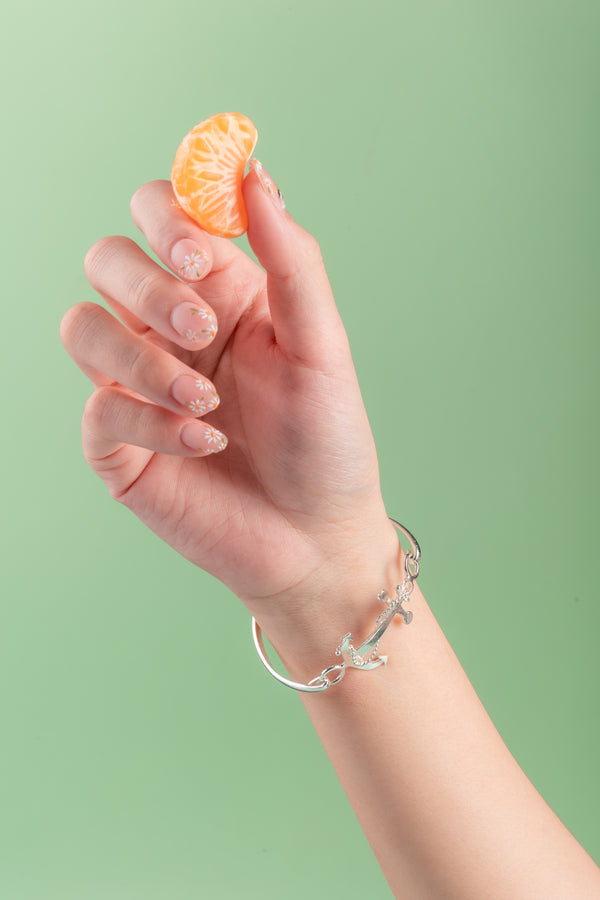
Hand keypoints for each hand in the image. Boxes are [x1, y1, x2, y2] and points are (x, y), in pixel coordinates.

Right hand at [61, 168, 398, 636]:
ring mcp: (139, 384)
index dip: (169, 217)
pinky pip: (99, 407)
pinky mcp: (119, 443)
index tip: (206, 253)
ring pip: (82, 326)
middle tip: (203, 326)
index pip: (161, 214)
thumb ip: (292, 260)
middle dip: (149, 286)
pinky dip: (150, 421)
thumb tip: (254, 173)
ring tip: (207, 402)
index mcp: (221, 293)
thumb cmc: (327, 441)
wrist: (316, 538)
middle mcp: (170, 329)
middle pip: (108, 258)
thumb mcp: (323, 346)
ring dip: (142, 358)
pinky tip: (206, 444)